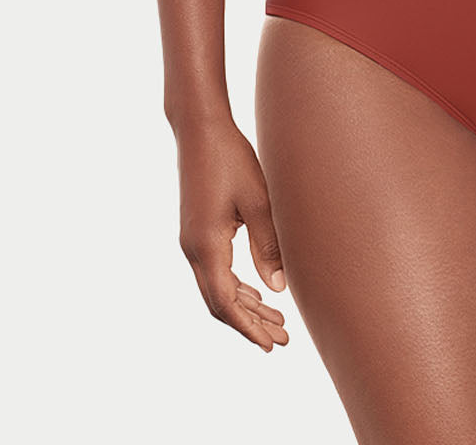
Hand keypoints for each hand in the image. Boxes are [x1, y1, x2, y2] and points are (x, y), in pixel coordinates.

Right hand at [175, 118, 289, 351]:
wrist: (200, 130)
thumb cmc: (231, 158)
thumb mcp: (258, 200)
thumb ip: (268, 245)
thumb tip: (279, 289)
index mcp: (206, 245)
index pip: (225, 303)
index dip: (248, 327)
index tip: (271, 345)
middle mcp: (193, 249)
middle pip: (220, 302)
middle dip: (250, 322)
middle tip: (283, 337)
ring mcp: (191, 241)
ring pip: (216, 288)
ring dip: (244, 306)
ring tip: (276, 319)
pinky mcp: (196, 231)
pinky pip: (214, 272)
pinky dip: (236, 287)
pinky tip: (256, 291)